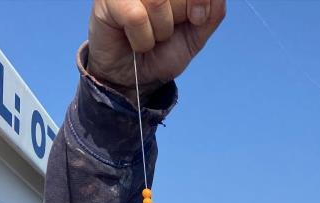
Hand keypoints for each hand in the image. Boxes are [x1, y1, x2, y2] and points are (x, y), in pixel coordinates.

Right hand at [88, 0, 224, 94]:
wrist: (135, 78)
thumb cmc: (162, 51)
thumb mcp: (196, 34)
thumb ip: (212, 12)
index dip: (200, 2)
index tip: (197, 18)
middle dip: (181, 17)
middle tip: (169, 32)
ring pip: (158, 1)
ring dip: (161, 31)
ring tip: (151, 37)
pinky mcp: (108, 0)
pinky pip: (136, 16)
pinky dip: (142, 39)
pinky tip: (135, 41)